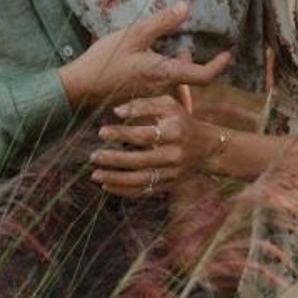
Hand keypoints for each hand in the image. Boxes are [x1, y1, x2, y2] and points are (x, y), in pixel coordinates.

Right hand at [57, 3, 230, 109]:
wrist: (80, 86)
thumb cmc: (106, 60)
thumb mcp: (134, 34)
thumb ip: (162, 22)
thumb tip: (186, 6)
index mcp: (166, 73)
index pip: (203, 76)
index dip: (218, 66)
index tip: (227, 54)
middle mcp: (163, 87)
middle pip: (187, 76)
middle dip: (190, 61)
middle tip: (186, 44)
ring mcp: (151, 93)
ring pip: (173, 79)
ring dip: (175, 65)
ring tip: (168, 47)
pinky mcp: (139, 94)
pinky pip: (159, 84)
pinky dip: (161, 70)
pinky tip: (147, 57)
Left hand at [89, 94, 207, 197]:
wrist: (205, 147)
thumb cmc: (181, 121)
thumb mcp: (168, 105)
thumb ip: (143, 105)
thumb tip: (117, 111)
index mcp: (174, 132)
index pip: (144, 135)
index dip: (122, 133)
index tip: (101, 132)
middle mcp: (174, 155)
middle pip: (140, 161)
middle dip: (114, 160)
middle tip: (93, 156)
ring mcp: (171, 173)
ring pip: (141, 180)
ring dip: (116, 179)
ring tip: (95, 175)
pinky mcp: (168, 185)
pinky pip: (144, 191)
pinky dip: (124, 191)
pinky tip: (106, 186)